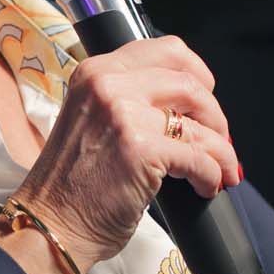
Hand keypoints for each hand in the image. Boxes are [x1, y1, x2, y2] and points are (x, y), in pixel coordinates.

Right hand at [14, 37, 241, 271]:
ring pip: (199, 123)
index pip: (166, 50)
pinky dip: (213, 174)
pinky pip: (199, 157)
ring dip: (221, 150)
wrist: (50, 224)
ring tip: (223, 169)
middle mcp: (108, 85)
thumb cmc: (71, 184)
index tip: (207, 95)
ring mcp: (123, 115)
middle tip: (218, 140)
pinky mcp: (141, 150)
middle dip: (214, 116)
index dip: (198, 73)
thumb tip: (187, 105)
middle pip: (190, 83)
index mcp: (95, 72)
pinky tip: (207, 186)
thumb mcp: (90, 119)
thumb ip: (127, 99)